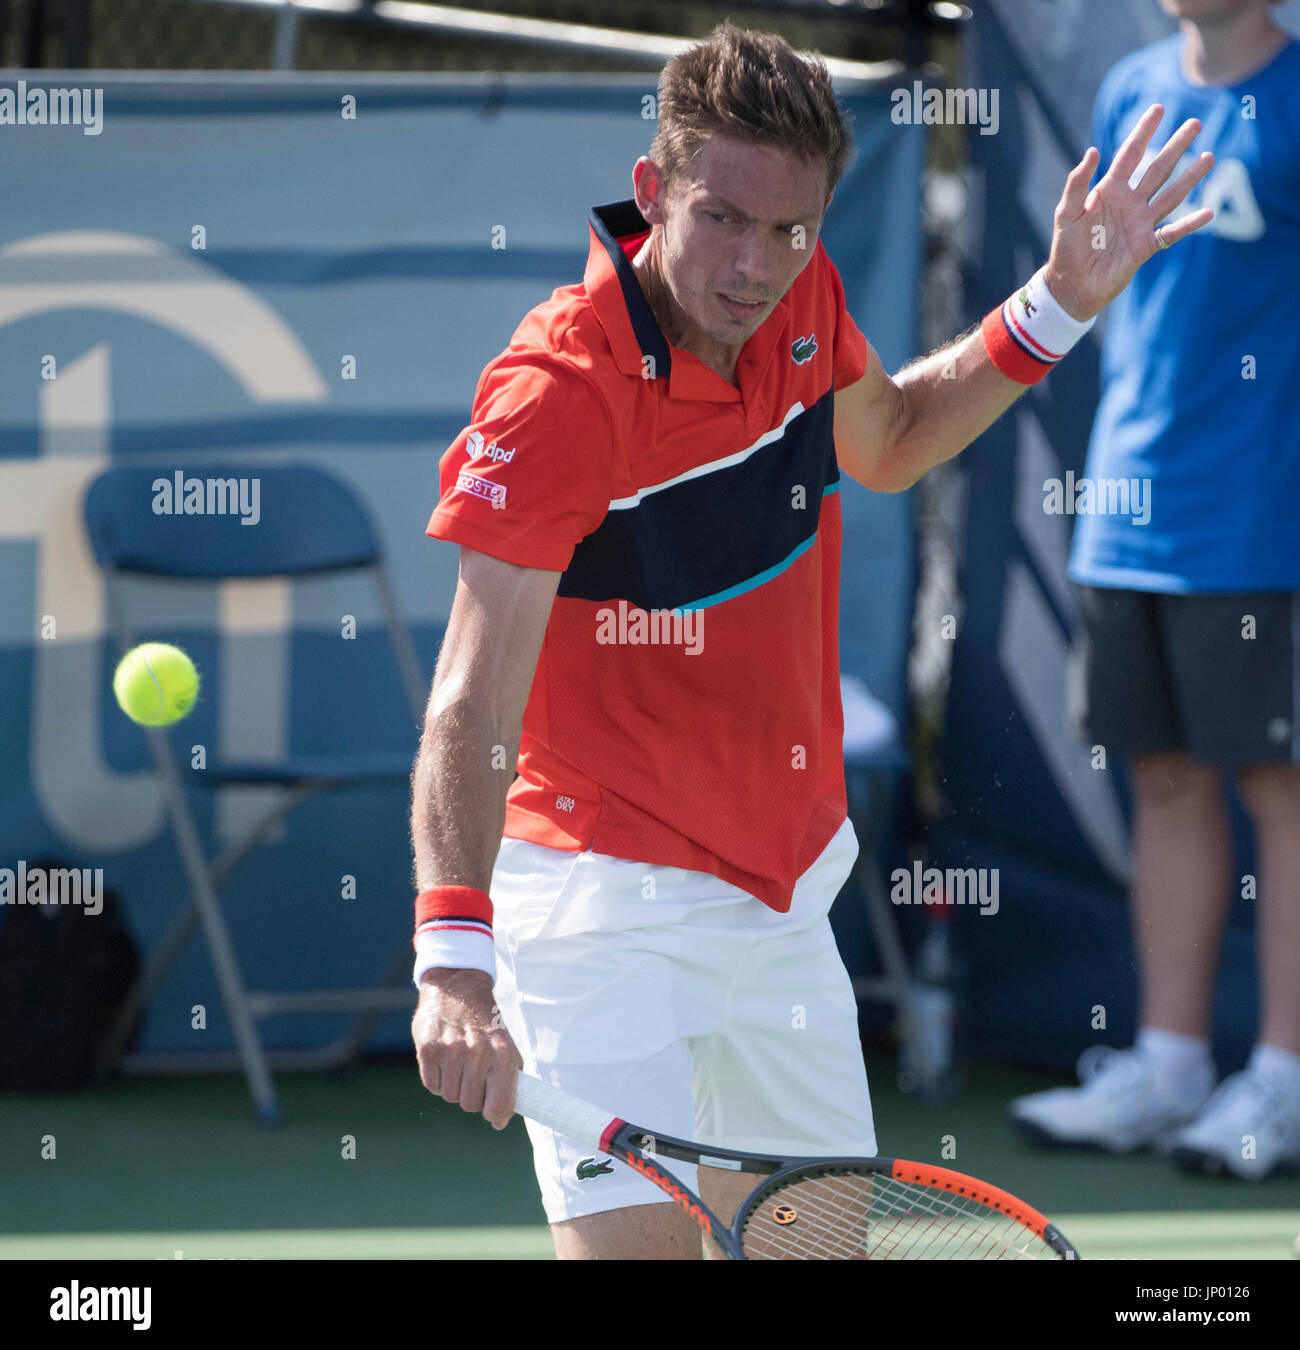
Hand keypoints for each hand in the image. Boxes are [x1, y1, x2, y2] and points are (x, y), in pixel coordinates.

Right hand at [413, 968, 521, 1129]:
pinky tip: (443, 1059)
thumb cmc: (486, 1025)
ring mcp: (452, 1051)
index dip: (493, 1113)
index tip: (490, 1108)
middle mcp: (478, 1053)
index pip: (499, 1105)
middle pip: (470, 1105)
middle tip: (471, 1074)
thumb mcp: (506, 1048)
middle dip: (470, 1095)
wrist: (458, 989)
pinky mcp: (428, 1049)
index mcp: (502, 1055)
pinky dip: (437, 1078)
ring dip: (453, 1085)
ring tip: (458, 1062)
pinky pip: (432, 1086)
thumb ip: (509, 1086)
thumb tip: (499, 1123)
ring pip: (449, 1097)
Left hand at [1043, 103, 1214, 320]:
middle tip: (1195, 123)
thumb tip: (1093, 150)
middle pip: (1158, 169)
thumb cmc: (1066, 248)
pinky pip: (1172, 232)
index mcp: (1110, 190)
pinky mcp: (1145, 246)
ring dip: (1190, 177)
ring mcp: (1140, 223)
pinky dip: (1190, 224)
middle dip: (1176, 146)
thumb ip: (1077, 183)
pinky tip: (1209, 213)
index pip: (1131, 155)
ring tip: (1209, 157)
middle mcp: (1130, 203)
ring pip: (1171, 195)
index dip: (1143, 132)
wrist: (1070, 285)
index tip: (1158, 108)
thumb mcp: (1066, 212)